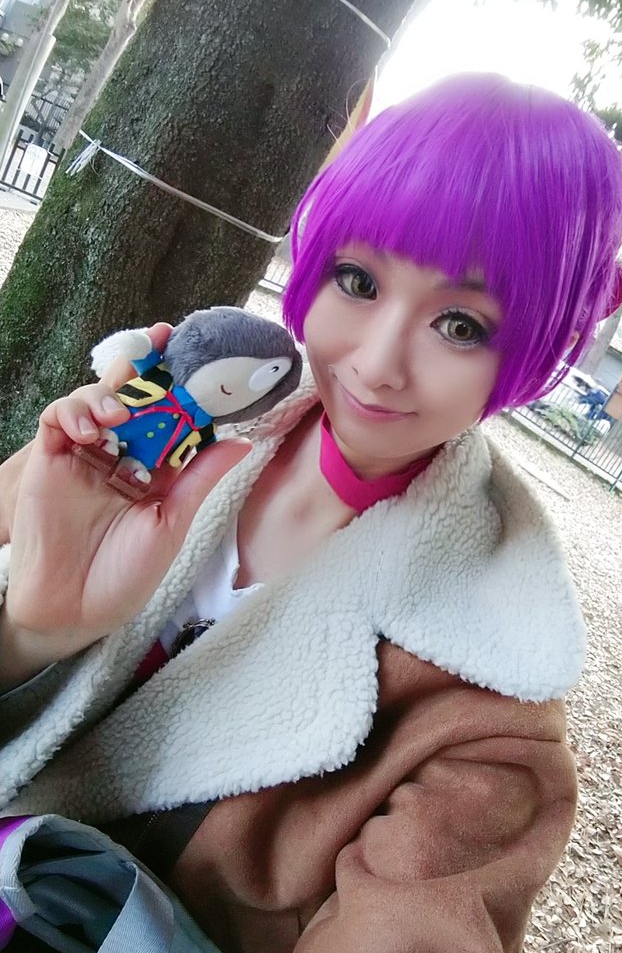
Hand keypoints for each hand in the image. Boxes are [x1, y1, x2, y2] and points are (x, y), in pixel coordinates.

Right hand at [1, 323, 249, 684]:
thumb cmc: (126, 575)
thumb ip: (199, 478)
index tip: (205, 356)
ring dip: (110, 392)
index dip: (184, 385)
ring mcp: (83, 456)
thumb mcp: (172, 523)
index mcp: (154, 469)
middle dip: (147, 367)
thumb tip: (241, 441)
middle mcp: (119, 456)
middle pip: (133, 398)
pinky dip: (74, 411)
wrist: (74, 611)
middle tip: (163, 340)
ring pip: (95, 401)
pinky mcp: (49, 462)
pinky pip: (57, 420)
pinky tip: (92, 426)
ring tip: (121, 411)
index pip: (170, 416)